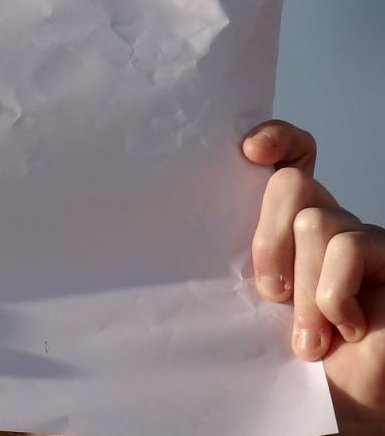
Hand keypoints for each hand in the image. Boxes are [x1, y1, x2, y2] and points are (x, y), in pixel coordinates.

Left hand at [243, 120, 384, 434]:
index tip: (249, 151)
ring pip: (316, 223)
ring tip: (308, 336)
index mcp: (289, 223)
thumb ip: (234, 255)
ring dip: (304, 290)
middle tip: (270, 296)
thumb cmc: (281, 357)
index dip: (276, 140)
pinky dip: (335, 294)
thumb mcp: (248, 299)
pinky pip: (350, 248)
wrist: (334, 406)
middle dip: (269, 241)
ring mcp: (364, 240)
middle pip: (291, 184)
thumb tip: (182, 219)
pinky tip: (344, 328)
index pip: (289, 157)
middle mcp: (329, 222)